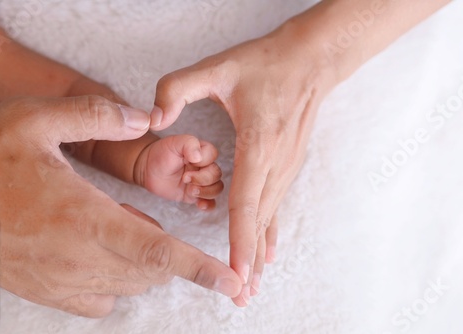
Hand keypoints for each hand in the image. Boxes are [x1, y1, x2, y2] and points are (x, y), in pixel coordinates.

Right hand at [0, 96, 240, 316]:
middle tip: (136, 216)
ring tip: (113, 227)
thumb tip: (142, 119)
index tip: (231, 282)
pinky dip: (118, 281)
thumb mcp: (34, 120)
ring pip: (131, 283)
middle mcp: (80, 257)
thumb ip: (94, 115)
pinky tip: (101, 253)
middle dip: (167, 250)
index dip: (200, 269)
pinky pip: (101, 300)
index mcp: (86, 217)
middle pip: (151, 269)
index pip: (158, 251)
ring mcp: (63, 281)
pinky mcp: (48, 292)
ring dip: (143, 260)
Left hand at [134, 135, 223, 209]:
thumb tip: (199, 157)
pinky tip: (199, 204)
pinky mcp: (195, 195)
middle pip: (216, 174)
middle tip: (185, 178)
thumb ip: (189, 144)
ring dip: (205, 192)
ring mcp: (201, 182)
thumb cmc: (162, 153)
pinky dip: (208, 205)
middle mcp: (205, 167)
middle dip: (202, 178)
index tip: (188, 161)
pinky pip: (211, 203)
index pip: (213, 155)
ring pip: (217, 189)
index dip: (204, 160)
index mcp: (202, 151)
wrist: (148, 168)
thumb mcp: (174, 143)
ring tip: (190, 190)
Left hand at [149, 22, 335, 304]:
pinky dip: (269, 234)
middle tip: (241, 297)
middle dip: (249, 261)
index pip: (247, 202)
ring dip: (260, 254)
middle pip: (259, 222)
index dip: (241, 240)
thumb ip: (178, 88)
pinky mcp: (287, 166)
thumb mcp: (218, 67)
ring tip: (252, 287)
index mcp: (258, 145)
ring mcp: (285, 167)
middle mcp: (275, 164)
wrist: (309, 62)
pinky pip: (276, 207)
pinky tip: (270, 254)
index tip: (238, 272)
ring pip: (269, 219)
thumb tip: (152, 117)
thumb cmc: (266, 64)